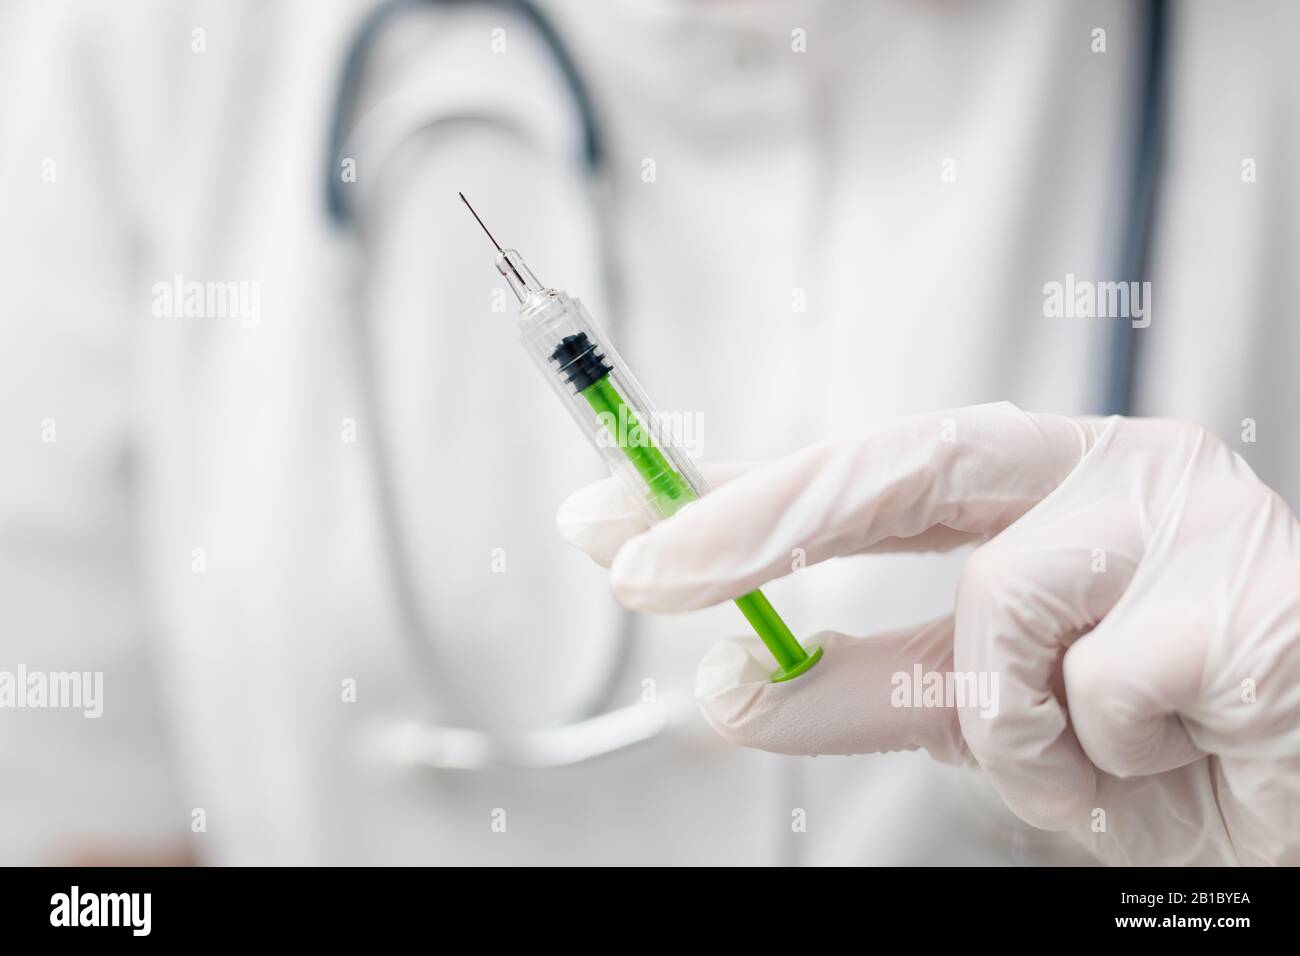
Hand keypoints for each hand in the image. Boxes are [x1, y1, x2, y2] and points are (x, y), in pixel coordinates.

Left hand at [556, 402, 1299, 864]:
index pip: (860, 471)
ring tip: (1094, 759)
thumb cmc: (1158, 742)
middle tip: (647, 568)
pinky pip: (1096, 691)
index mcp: (1033, 488)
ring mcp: (1179, 510)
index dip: (735, 492)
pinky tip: (1179, 751)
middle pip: (901, 459)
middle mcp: (1097, 468)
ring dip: (1008, 724)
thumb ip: (866, 689)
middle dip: (761, 517)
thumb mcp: (985, 719)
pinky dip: (1096, 759)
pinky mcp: (1247, 586)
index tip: (614, 519)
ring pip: (998, 611)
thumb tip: (734, 685)